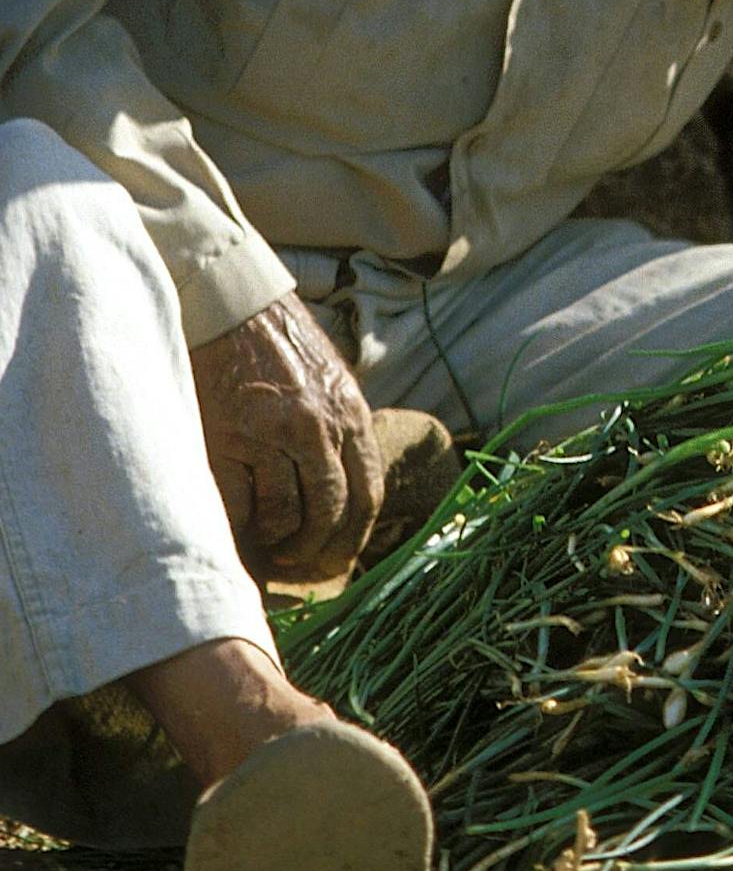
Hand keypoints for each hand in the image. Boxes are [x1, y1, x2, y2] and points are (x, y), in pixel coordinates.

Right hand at [189, 294, 383, 579]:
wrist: (233, 306)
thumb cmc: (282, 347)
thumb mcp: (332, 382)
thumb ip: (342, 430)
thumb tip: (345, 494)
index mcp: (351, 415)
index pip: (368, 495)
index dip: (353, 537)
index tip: (337, 559)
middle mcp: (318, 428)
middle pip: (330, 512)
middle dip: (315, 549)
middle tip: (297, 563)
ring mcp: (272, 435)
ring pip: (286, 515)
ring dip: (277, 542)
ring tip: (266, 546)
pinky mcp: (227, 439)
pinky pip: (240, 506)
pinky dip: (239, 529)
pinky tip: (236, 530)